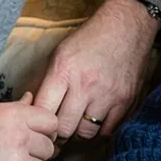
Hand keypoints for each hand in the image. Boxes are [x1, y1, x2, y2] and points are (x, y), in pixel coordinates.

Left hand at [32, 0, 156, 141]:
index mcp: (64, 70)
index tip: (40, 126)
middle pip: (65, 128)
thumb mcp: (60, 53)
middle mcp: (85, 85)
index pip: (44, 110)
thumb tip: (32, 106)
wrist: (127, 26)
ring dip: (79, 132)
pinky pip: (107, 131)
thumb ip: (46, 81)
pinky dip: (99, 131)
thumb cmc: (89, 39)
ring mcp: (108, 95)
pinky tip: (95, 121)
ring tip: (77, 124)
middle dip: (58, 132)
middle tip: (58, 131)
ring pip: (86, 133)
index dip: (40, 123)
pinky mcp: (126, 101)